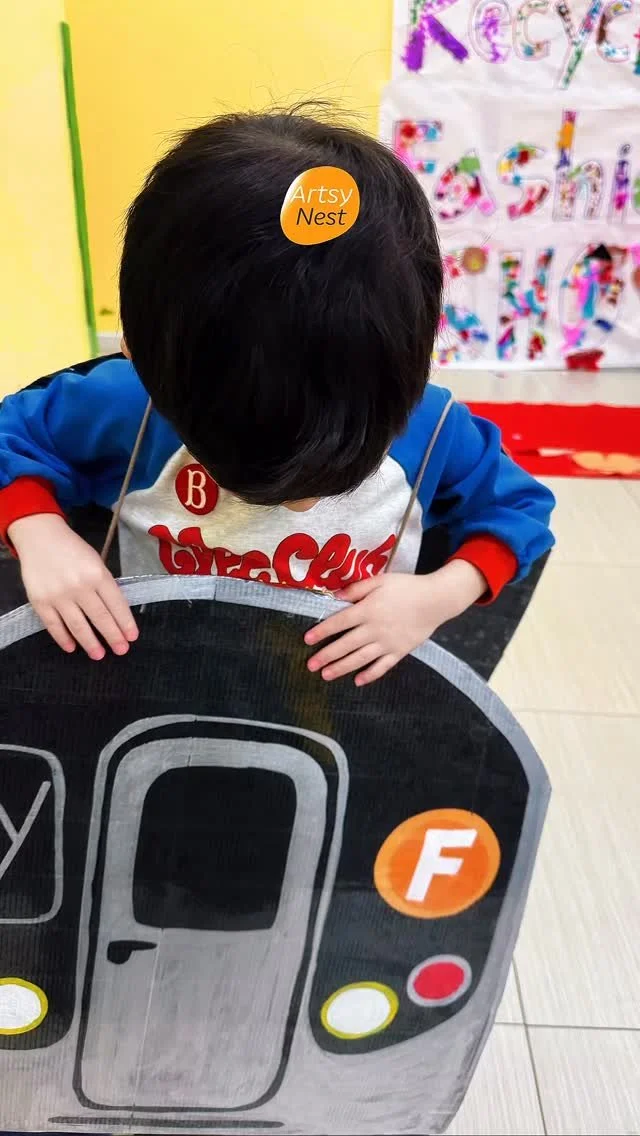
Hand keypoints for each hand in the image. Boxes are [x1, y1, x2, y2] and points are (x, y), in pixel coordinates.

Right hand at [8, 514, 137, 659]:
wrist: (40, 538)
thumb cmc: (73, 550)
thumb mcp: (96, 561)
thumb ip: (104, 585)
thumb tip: (115, 614)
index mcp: (97, 574)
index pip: (116, 604)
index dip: (125, 623)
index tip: (132, 637)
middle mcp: (79, 586)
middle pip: (100, 617)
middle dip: (113, 636)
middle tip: (121, 650)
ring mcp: (58, 595)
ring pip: (78, 626)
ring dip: (90, 643)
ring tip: (99, 655)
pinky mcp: (40, 601)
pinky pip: (54, 625)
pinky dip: (63, 639)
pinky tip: (72, 647)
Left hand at [304, 561, 486, 685]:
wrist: (436, 600)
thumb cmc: (407, 587)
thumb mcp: (380, 580)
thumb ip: (357, 588)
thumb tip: (336, 595)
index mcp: (367, 610)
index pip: (339, 622)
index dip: (322, 631)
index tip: (307, 639)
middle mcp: (374, 629)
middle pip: (345, 644)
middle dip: (326, 656)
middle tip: (310, 665)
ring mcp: (387, 643)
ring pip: (360, 658)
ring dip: (341, 668)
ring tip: (326, 675)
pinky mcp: (399, 651)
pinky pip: (383, 666)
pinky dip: (370, 675)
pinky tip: (358, 681)